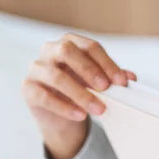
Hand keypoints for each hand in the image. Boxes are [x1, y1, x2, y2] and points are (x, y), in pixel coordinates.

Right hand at [22, 33, 136, 158]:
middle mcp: (51, 51)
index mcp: (71, 43)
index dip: (107, 63)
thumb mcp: (99, 84)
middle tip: (106, 88)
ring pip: (56, 76)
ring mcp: (37, 68)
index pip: (90, 47)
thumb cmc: (81, 90)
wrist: (61, 114)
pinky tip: (80, 115)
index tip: (121, 81)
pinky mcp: (28, 88)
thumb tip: (131, 77)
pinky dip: (64, 107)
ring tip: (99, 108)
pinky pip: (44, 96)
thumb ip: (113, 78)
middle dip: (89, 70)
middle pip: (68, 51)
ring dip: (81, 94)